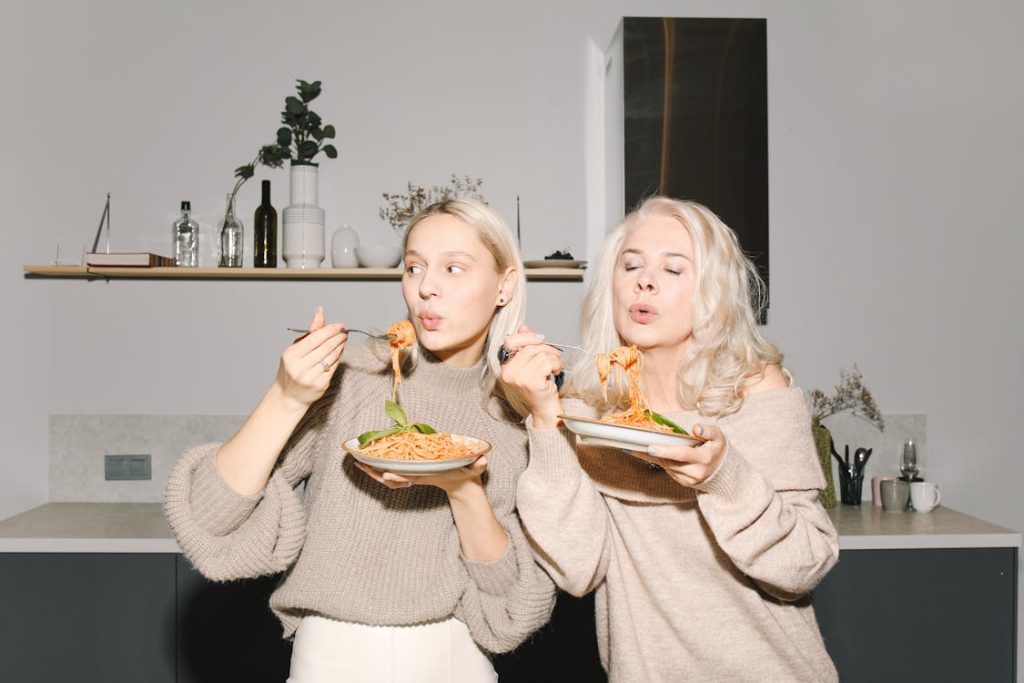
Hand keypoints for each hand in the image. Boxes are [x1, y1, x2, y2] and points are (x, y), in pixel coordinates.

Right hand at [274, 307, 347, 408]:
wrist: (288, 396)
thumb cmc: (291, 369)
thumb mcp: (295, 348)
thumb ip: (310, 332)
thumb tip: (320, 312)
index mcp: (291, 355)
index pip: (315, 338)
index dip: (330, 330)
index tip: (340, 325)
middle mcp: (299, 367)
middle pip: (325, 347)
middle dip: (338, 337)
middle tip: (345, 331)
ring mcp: (310, 377)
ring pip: (331, 357)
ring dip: (340, 346)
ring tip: (343, 339)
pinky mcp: (320, 385)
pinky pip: (333, 367)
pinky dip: (338, 357)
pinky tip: (340, 351)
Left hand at [352, 456, 488, 494]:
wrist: (462, 485)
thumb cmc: (466, 475)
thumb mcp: (474, 469)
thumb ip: (479, 465)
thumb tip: (483, 460)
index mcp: (430, 475)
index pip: (412, 476)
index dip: (399, 477)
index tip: (387, 475)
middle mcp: (418, 476)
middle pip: (394, 477)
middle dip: (376, 472)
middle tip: (360, 464)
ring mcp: (413, 475)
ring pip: (389, 475)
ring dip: (373, 470)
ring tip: (357, 460)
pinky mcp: (411, 472)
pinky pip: (391, 470)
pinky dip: (379, 467)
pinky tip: (368, 460)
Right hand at [499, 324, 563, 426]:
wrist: (545, 410)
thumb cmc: (539, 388)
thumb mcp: (530, 364)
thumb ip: (525, 345)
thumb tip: (523, 327)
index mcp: (505, 367)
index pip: (510, 341)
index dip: (527, 336)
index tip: (540, 339)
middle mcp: (508, 373)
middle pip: (530, 347)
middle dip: (547, 349)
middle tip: (555, 357)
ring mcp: (518, 378)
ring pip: (541, 354)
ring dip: (554, 358)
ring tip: (556, 366)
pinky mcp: (531, 382)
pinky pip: (547, 362)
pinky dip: (557, 365)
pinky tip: (557, 372)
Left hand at [628, 424, 727, 487]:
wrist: (722, 470)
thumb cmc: (716, 448)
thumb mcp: (718, 436)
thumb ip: (708, 431)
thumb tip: (696, 428)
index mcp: (704, 458)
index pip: (683, 454)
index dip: (666, 451)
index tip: (651, 447)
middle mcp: (696, 472)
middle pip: (670, 461)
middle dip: (651, 453)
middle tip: (633, 446)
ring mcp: (688, 479)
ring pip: (666, 466)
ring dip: (650, 457)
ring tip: (634, 447)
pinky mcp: (682, 482)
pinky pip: (667, 469)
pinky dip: (657, 461)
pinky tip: (645, 453)